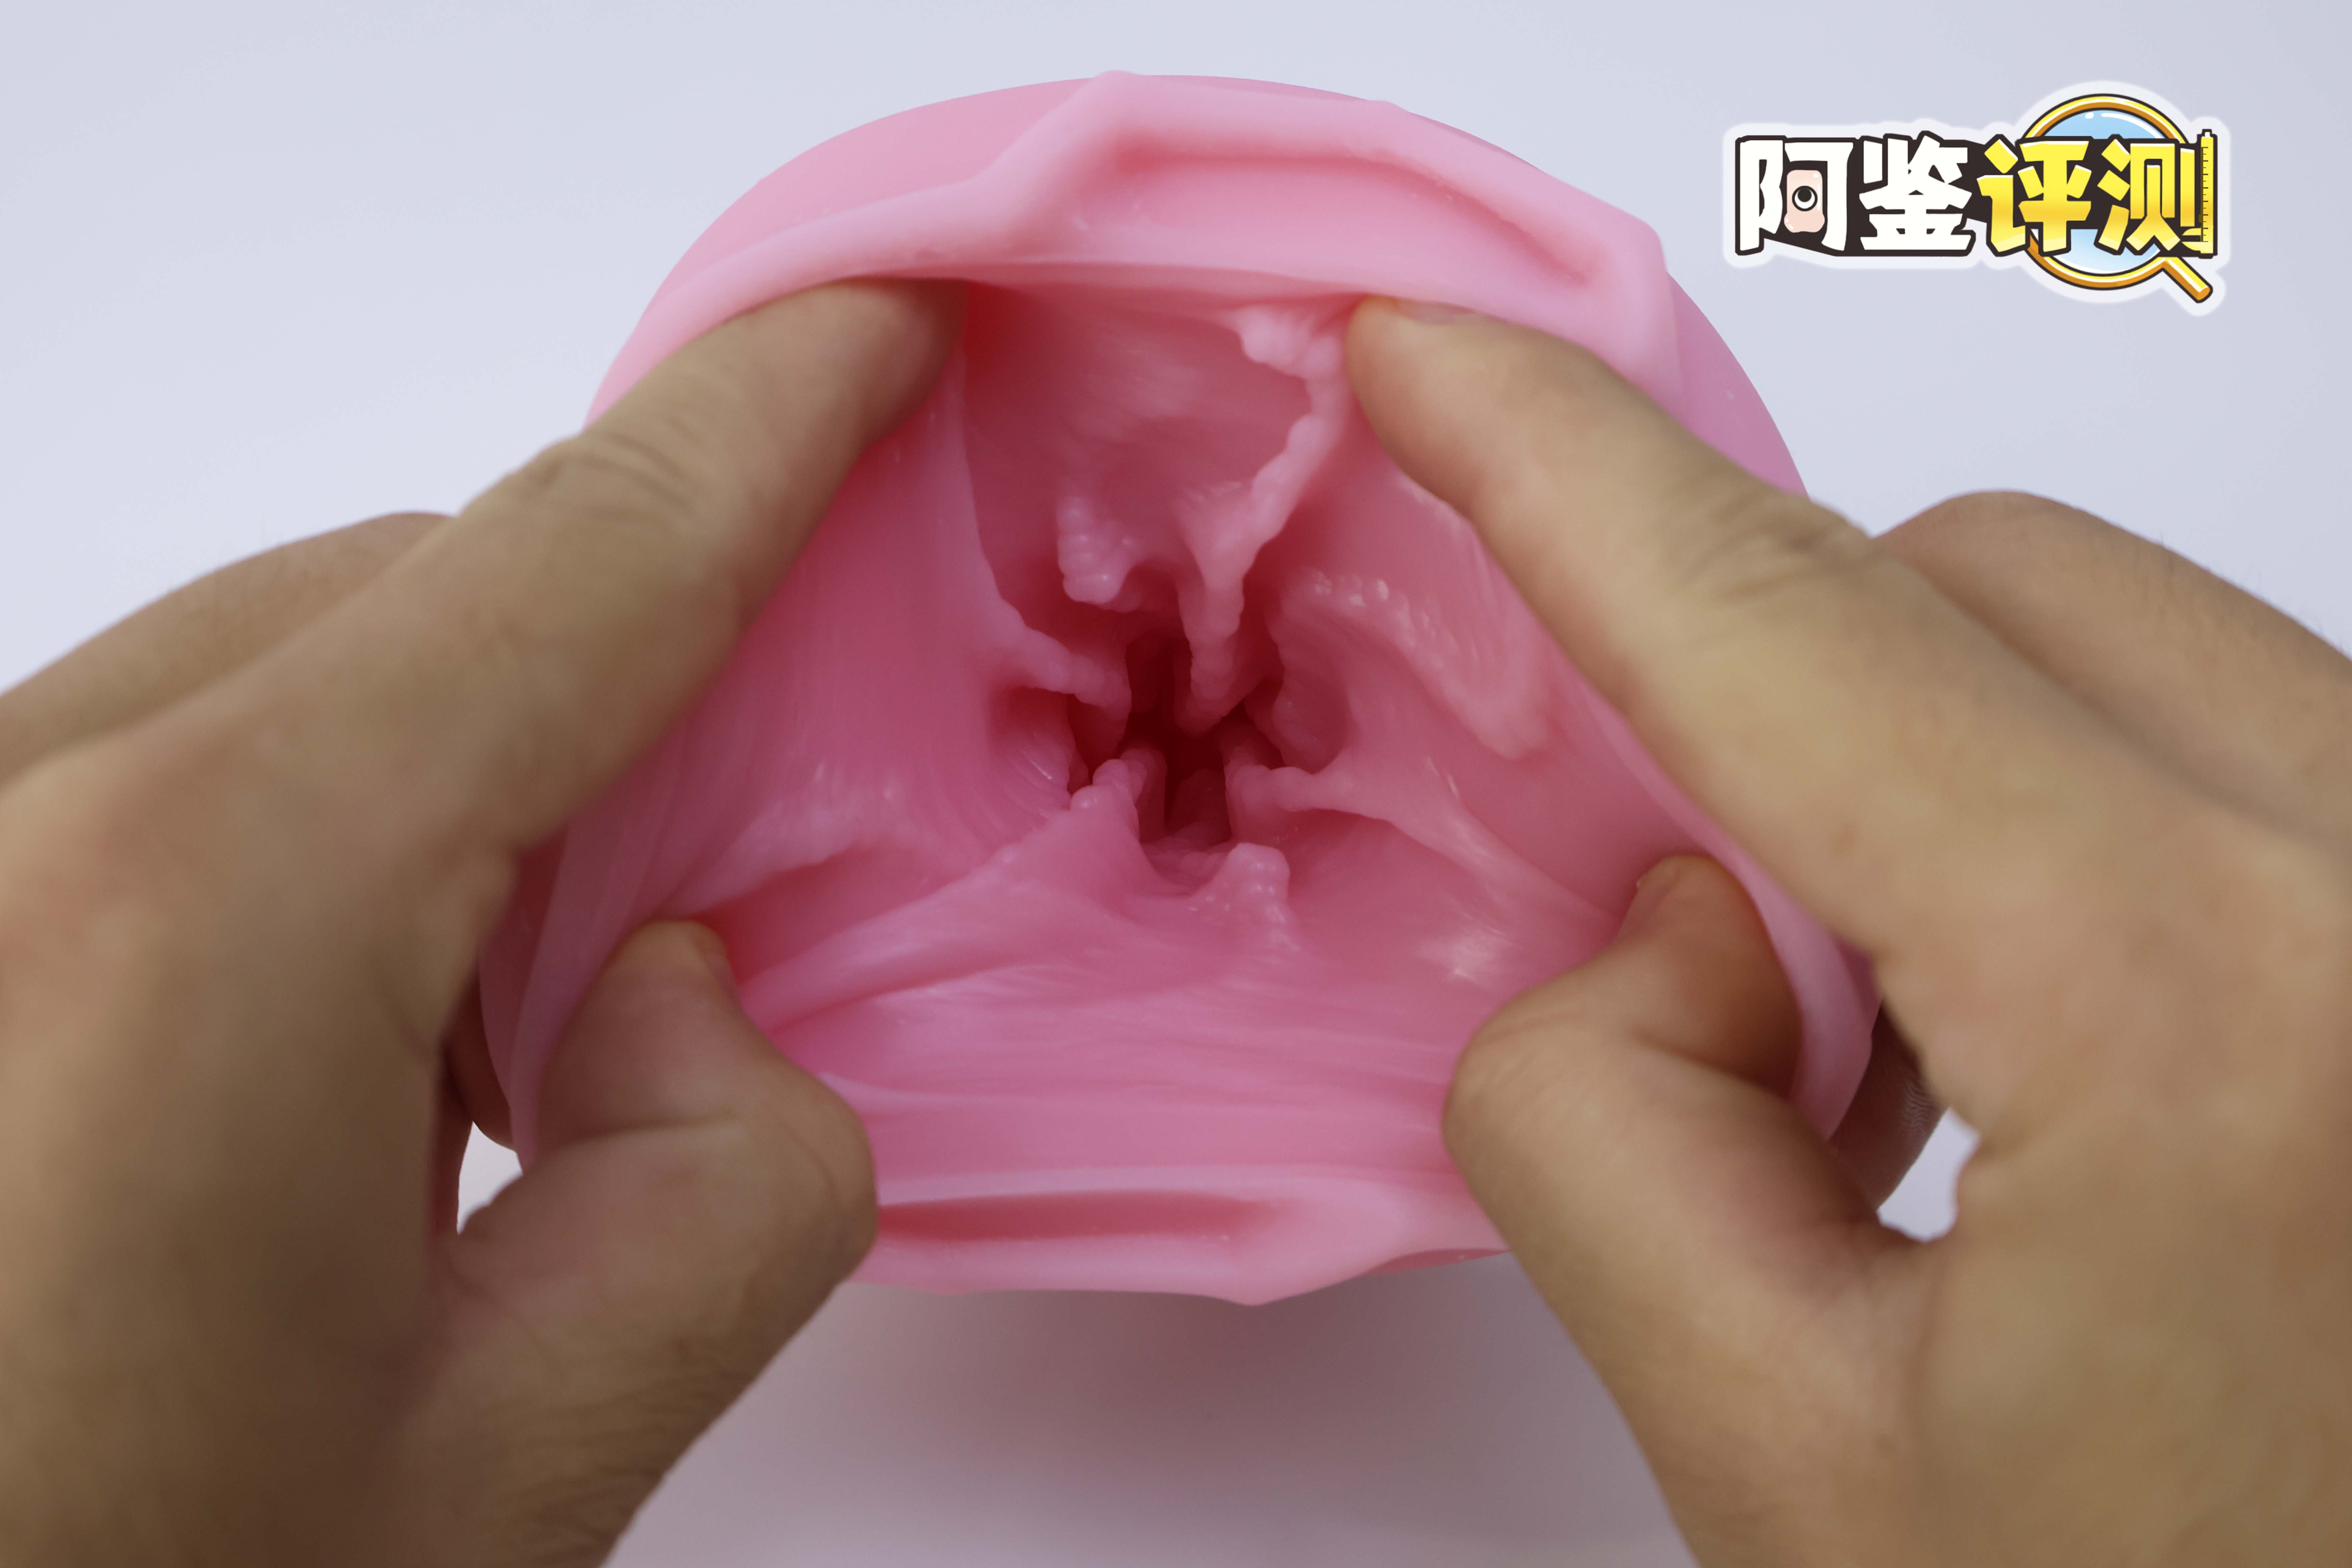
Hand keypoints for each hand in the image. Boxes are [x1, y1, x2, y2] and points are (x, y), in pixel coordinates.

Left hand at [0, 280, 960, 1564]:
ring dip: (440, 784)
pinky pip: (145, 757)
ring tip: (483, 1039)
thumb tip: (679, 1002)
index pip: (571, 565)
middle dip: (612, 677)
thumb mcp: (508, 1472)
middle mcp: (9, 818)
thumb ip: (713, 1196)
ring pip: (274, 677)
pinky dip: (297, 831)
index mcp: (200, 921)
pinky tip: (317, 1048)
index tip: (874, 327)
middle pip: (414, 608)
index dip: (761, 424)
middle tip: (720, 869)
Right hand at [1347, 299, 2351, 1564]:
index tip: (1434, 359)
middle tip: (1743, 984)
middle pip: (1972, 580)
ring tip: (1939, 1060)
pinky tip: (2077, 1051)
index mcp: (2217, 1025)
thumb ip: (1618, 1142)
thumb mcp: (1789, 1466)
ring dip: (1944, 769)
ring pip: (2118, 635)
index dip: (1562, 467)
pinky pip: (2247, 727)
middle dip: (1778, 702)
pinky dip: (2090, 813)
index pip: (1788, 632)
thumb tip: (1670, 930)